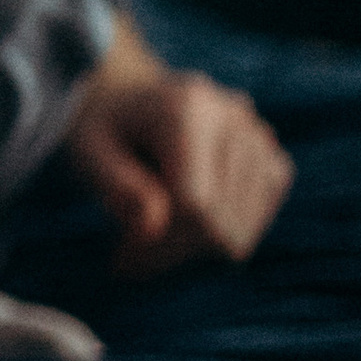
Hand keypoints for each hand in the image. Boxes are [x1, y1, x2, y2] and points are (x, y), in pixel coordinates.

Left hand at [66, 61, 291, 279]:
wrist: (130, 100)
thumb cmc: (103, 131)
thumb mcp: (88, 151)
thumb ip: (116, 186)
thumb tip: (152, 227)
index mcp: (187, 109)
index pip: (195, 206)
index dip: (159, 246)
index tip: (121, 260)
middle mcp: (235, 118)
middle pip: (219, 225)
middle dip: (170, 250)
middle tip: (129, 251)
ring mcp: (260, 140)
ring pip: (240, 233)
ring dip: (191, 247)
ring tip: (152, 230)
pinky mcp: (272, 162)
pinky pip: (255, 223)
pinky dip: (220, 235)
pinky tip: (183, 221)